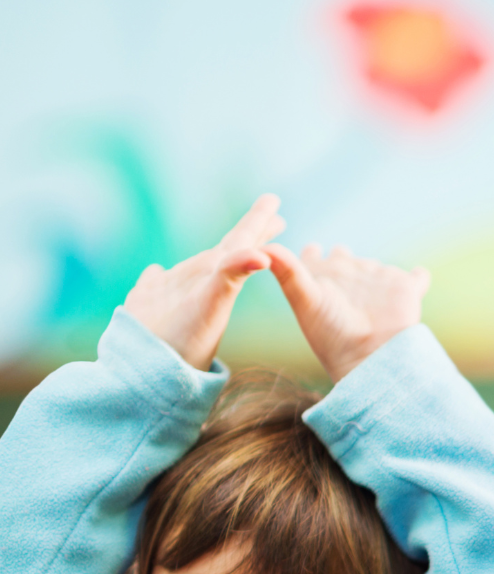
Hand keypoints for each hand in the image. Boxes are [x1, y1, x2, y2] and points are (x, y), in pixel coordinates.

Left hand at [122, 195, 283, 370]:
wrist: (139, 372)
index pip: (236, 242)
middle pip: (223, 249)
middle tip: (273, 217)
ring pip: (199, 265)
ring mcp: (164, 290)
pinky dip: (163, 275)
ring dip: (221, 255)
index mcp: (205, 273)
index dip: (256, 223)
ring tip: (236, 249)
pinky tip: (155, 271)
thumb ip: (231, 272)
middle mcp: (185, 275)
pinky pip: (158, 283)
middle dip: (248, 234)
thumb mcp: (210, 305)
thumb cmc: (180, 344)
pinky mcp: (145, 306)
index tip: (273, 201)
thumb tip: (258, 255)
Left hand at [266, 243, 428, 382]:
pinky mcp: (407, 289)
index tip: (309, 250)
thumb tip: (266, 247)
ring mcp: (379, 282)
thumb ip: (288, 270)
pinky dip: (419, 276)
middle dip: (343, 255)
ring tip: (372, 272)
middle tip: (340, 254)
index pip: (312, 257)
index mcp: (323, 279)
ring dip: (375, 267)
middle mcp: (351, 278)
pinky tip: (417, 276)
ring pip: (376, 266)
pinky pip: (418, 278)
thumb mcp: (305, 299)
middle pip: (345, 258)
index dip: (310, 253)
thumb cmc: (333, 335)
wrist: (370, 357)